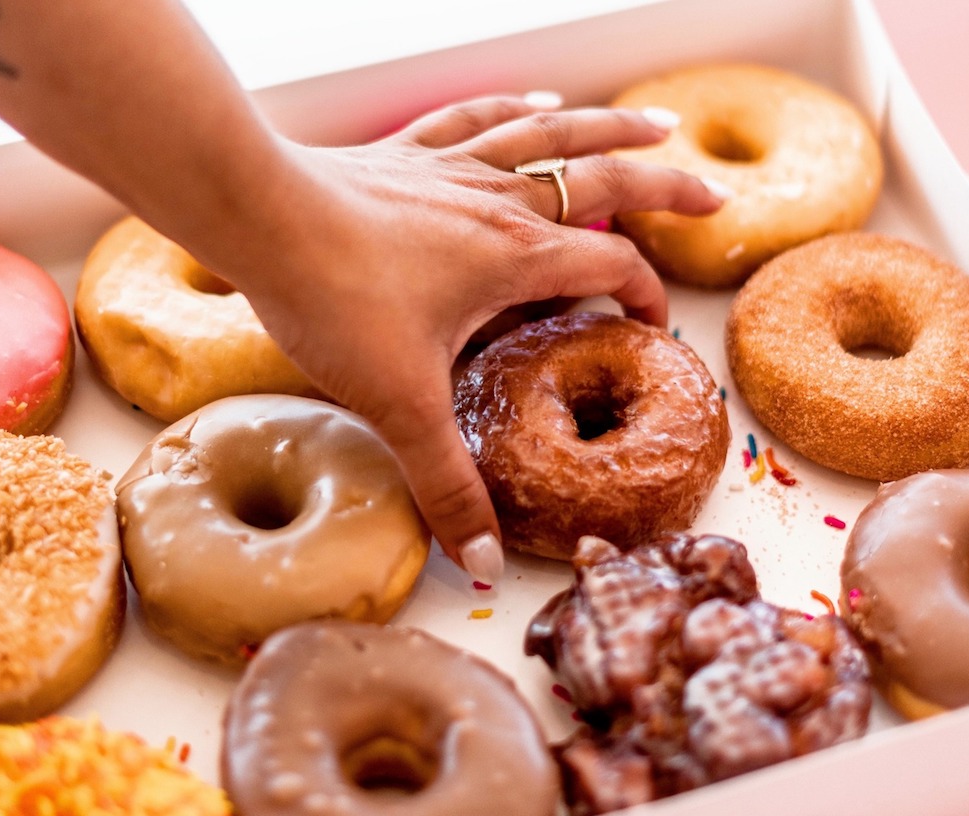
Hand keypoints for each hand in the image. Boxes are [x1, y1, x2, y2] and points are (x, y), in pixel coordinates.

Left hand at [229, 95, 723, 581]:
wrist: (254, 213)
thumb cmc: (330, 298)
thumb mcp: (399, 404)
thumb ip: (448, 484)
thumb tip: (487, 562)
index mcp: (513, 255)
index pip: (611, 266)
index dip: (644, 297)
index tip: (651, 330)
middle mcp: (496, 201)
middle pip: (605, 178)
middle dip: (668, 184)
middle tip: (714, 191)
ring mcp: (451, 170)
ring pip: (551, 135)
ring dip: (610, 129)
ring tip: (657, 126)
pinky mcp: (406, 155)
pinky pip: (476, 118)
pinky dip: (516, 107)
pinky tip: (538, 100)